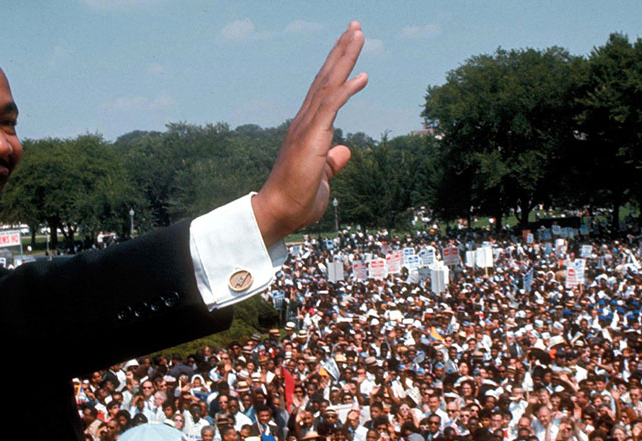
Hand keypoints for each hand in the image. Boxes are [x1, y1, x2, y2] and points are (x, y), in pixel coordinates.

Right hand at [253, 22, 367, 245]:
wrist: (278, 213)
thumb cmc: (296, 200)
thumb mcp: (322, 177)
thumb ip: (332, 161)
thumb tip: (345, 150)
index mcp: (307, 129)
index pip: (324, 90)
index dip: (337, 67)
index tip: (349, 46)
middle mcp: (304, 122)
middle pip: (325, 78)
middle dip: (341, 51)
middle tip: (355, 26)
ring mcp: (306, 128)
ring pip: (328, 84)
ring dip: (344, 58)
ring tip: (357, 34)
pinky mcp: (310, 138)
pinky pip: (330, 106)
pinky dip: (346, 89)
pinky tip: (363, 76)